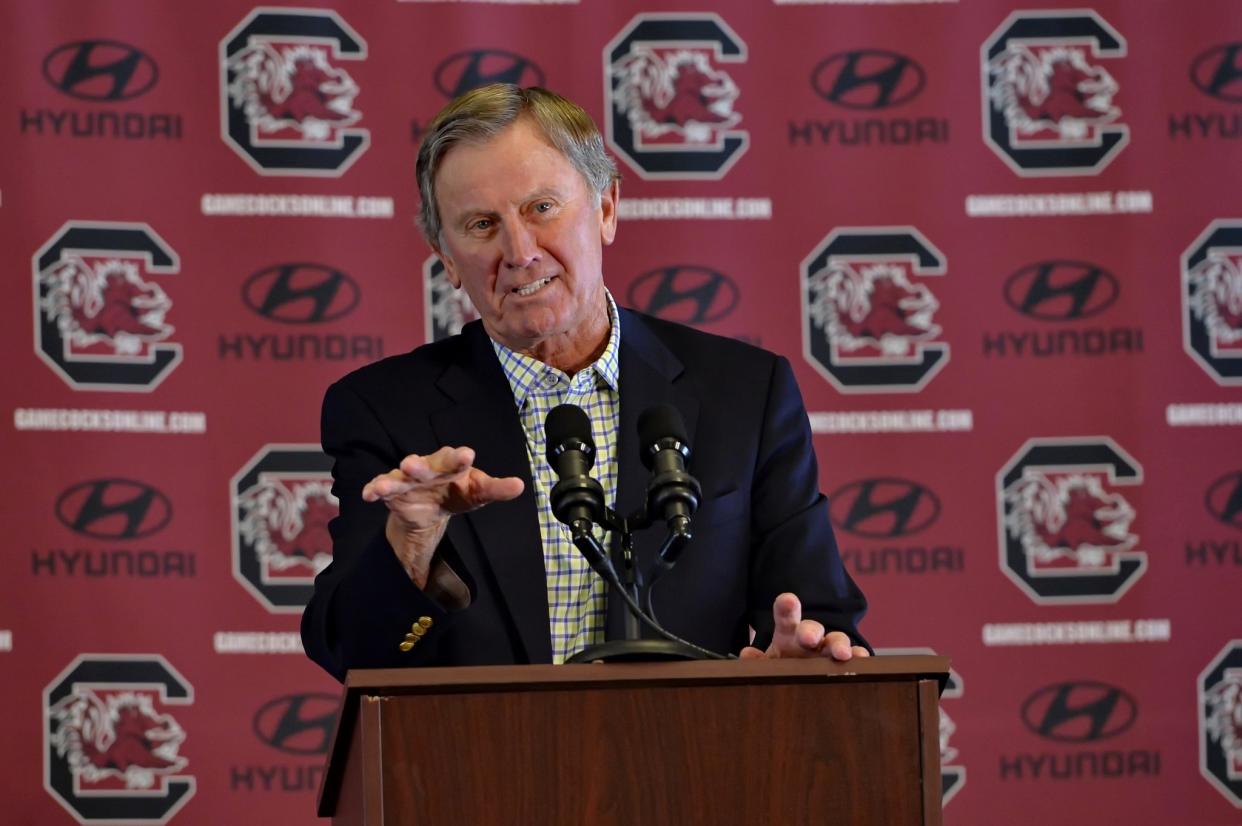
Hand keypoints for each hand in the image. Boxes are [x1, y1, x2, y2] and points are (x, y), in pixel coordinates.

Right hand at [362, 446, 523, 586]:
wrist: (433, 507)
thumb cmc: (458, 491)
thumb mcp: (478, 492)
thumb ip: (497, 489)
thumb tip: (520, 486)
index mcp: (451, 465)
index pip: (456, 459)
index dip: (459, 458)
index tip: (467, 455)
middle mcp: (427, 467)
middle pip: (425, 464)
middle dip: (420, 464)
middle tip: (414, 463)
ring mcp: (407, 478)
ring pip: (399, 475)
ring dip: (394, 477)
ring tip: (390, 481)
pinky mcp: (392, 491)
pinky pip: (381, 488)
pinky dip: (374, 489)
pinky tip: (369, 494)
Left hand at [739, 593, 869, 661]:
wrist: (801, 684)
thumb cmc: (783, 668)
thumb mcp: (767, 665)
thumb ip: (757, 661)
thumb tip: (747, 654)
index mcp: (788, 634)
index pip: (786, 616)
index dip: (786, 607)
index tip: (788, 600)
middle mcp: (810, 639)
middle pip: (812, 628)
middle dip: (811, 631)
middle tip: (808, 638)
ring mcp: (829, 651)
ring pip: (836, 642)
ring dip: (839, 645)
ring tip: (842, 653)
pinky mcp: (845, 665)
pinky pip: (854, 659)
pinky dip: (859, 658)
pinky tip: (861, 658)